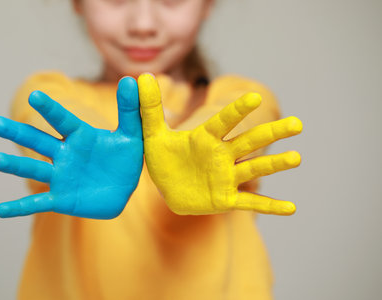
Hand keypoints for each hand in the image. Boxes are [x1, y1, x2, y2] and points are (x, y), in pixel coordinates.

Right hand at [0, 77, 142, 218]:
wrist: (123, 190)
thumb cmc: (125, 159)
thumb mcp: (132, 135)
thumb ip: (130, 109)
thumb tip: (130, 80)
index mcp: (80, 136)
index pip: (63, 120)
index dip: (50, 109)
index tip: (35, 95)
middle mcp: (65, 154)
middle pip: (39, 141)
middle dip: (18, 133)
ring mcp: (60, 176)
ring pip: (34, 169)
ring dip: (15, 166)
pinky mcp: (61, 199)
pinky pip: (37, 204)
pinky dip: (19, 207)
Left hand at [137, 74, 301, 215]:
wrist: (167, 187)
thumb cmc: (163, 157)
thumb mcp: (152, 135)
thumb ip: (149, 108)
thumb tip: (142, 77)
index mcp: (204, 139)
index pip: (222, 122)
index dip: (237, 111)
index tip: (254, 96)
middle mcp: (221, 155)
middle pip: (249, 142)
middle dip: (272, 133)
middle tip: (297, 124)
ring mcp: (226, 177)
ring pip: (254, 169)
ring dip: (275, 164)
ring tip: (297, 157)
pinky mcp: (226, 199)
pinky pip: (250, 203)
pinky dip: (270, 206)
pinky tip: (291, 209)